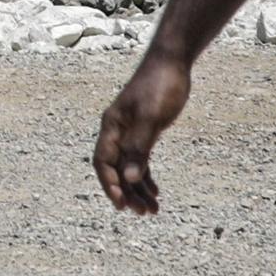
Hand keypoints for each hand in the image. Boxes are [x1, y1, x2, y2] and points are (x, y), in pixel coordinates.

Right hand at [94, 53, 194, 213]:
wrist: (172, 62)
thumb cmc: (161, 85)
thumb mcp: (151, 118)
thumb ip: (139, 148)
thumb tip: (128, 178)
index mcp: (112, 126)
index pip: (103, 162)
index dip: (110, 185)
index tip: (122, 205)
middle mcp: (116, 131)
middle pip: (115, 169)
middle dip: (127, 193)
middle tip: (143, 213)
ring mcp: (129, 132)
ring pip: (128, 168)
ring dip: (138, 189)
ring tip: (152, 210)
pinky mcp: (143, 132)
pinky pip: (139, 161)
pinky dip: (145, 177)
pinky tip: (155, 192)